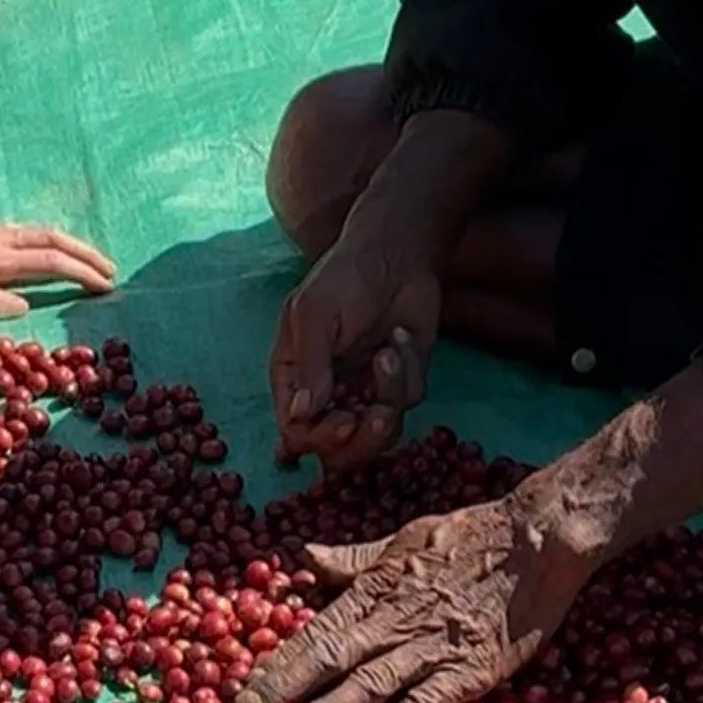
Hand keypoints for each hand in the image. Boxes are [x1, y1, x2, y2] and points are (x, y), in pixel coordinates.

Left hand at [0, 222, 114, 321]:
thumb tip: (24, 305)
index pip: (48, 263)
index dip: (79, 273)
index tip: (103, 286)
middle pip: (52, 240)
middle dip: (84, 254)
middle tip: (110, 271)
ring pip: (39, 233)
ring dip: (70, 244)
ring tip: (90, 260)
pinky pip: (25, 234)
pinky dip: (49, 240)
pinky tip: (52, 248)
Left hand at [230, 482, 599, 702]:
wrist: (538, 539)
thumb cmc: (471, 535)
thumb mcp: (404, 539)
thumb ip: (355, 559)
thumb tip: (307, 557)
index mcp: (376, 590)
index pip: (316, 632)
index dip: (278, 662)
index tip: (244, 687)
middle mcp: (395, 621)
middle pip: (330, 659)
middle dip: (286, 690)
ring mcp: (433, 647)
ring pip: (371, 683)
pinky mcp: (472, 670)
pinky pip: (428, 700)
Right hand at [271, 220, 442, 468]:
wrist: (397, 252)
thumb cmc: (344, 276)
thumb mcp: (314, 314)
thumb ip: (308, 366)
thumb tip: (299, 416)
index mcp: (293, 378)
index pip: (297, 432)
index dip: (319, 439)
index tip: (343, 422)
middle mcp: (328, 392)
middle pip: (339, 449)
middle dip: (362, 439)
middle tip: (379, 416)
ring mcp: (366, 389)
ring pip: (379, 431)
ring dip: (389, 393)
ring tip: (388, 351)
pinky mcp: (401, 382)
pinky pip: (408, 400)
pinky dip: (408, 370)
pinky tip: (399, 336)